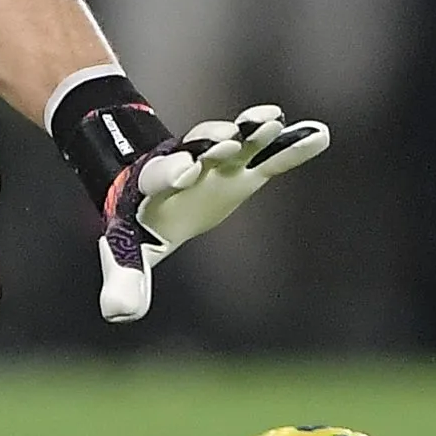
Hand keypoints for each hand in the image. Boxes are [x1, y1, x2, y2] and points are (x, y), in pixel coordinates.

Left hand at [97, 105, 328, 322]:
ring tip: (271, 121)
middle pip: (198, 148)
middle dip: (212, 144)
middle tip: (228, 140)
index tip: (187, 171)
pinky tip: (319, 133)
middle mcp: (188, 165)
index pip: (160, 175)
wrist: (152, 190)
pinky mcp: (244, 169)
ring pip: (235, 143)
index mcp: (154, 185)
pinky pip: (270, 157)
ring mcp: (217, 163)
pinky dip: (291, 145)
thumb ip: (124, 277)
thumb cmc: (140, 223)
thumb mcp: (129, 251)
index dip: (173, 172)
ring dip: (250, 133)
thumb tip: (116, 314)